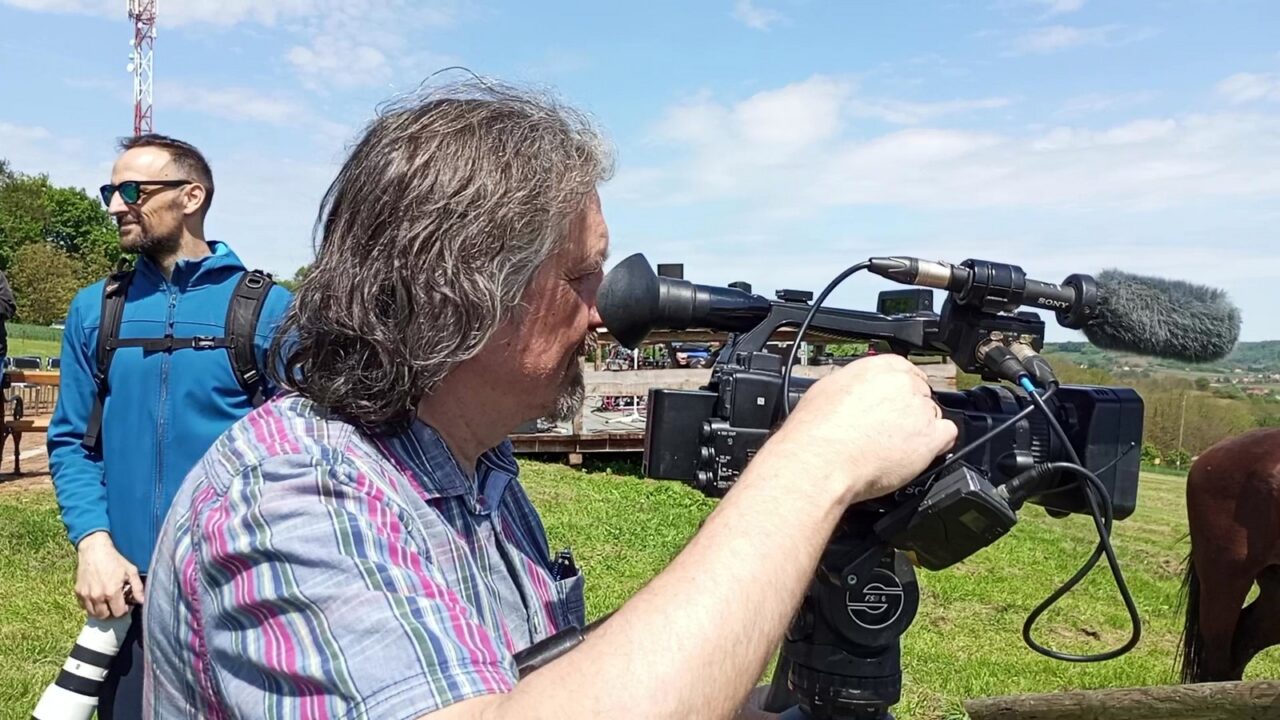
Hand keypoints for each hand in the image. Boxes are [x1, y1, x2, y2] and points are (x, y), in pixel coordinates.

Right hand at [75, 532, 143, 618]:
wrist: (94, 550)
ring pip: (93, 614)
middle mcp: (97, 596)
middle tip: (116, 603)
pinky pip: (84, 606)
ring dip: (101, 610)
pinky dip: (91, 605)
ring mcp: (86, 595)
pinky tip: (98, 596)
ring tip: (107, 600)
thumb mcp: (131, 571)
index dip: (124, 610)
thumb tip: (142, 601)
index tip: (125, 603)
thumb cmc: (114, 559)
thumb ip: (138, 588)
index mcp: (111, 592)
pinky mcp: (78, 592)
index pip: (118, 613)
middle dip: (112, 612)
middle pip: (105, 616)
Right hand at [766, 354, 957, 505]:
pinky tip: (920, 452)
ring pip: (933, 415)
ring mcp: (919, 410)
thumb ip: (854, 384)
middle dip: (908, 410)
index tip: (894, 402)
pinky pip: (948, 435)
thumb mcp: (827, 388)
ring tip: (896, 446)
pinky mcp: (930, 438)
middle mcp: (903, 383)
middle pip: (920, 393)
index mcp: (879, 367)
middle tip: (889, 429)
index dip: (899, 390)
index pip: (905, 370)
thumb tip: (856, 390)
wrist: (821, 459)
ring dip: (920, 428)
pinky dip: (937, 444)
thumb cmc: (816, 430)